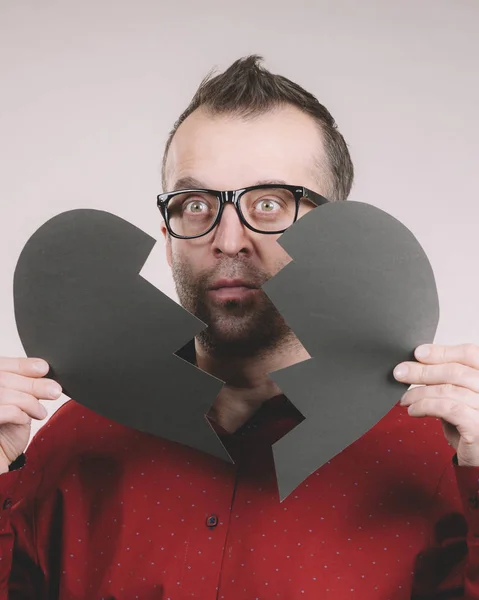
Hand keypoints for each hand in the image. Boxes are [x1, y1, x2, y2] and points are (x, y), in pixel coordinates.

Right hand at [0, 357, 61, 472]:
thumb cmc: (6, 432)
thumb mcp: (18, 403)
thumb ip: (23, 386)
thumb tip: (42, 369)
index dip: (21, 365)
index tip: (43, 368)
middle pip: (2, 377)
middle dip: (33, 383)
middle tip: (55, 390)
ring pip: (3, 392)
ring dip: (29, 401)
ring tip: (40, 412)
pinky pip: (3, 411)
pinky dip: (19, 413)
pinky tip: (26, 420)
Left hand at [394, 343, 478, 466]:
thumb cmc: (470, 426)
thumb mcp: (460, 397)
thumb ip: (447, 381)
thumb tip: (417, 364)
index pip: (470, 354)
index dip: (443, 351)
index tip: (419, 353)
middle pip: (456, 371)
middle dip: (423, 370)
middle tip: (400, 372)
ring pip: (448, 390)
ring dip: (420, 392)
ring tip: (404, 399)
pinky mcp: (478, 426)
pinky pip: (447, 408)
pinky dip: (425, 406)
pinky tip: (413, 410)